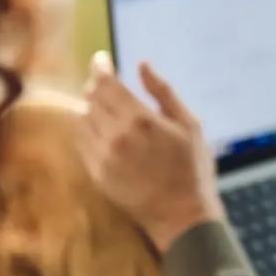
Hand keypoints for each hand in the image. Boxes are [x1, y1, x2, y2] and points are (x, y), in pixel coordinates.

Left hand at [79, 52, 224, 252]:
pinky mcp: (97, 174)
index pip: (106, 83)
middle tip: (105, 81)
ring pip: (82, 119)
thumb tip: (141, 65)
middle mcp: (116, 136)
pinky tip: (101, 129)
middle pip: (91, 98)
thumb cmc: (192, 168)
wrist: (182, 216)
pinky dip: (87, 129)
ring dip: (90, 107)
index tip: (101, 59)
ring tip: (104, 106)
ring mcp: (103, 157)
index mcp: (140, 120)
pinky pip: (82, 142)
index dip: (100, 67)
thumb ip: (163, 92)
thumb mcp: (189, 124)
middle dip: (96, 85)